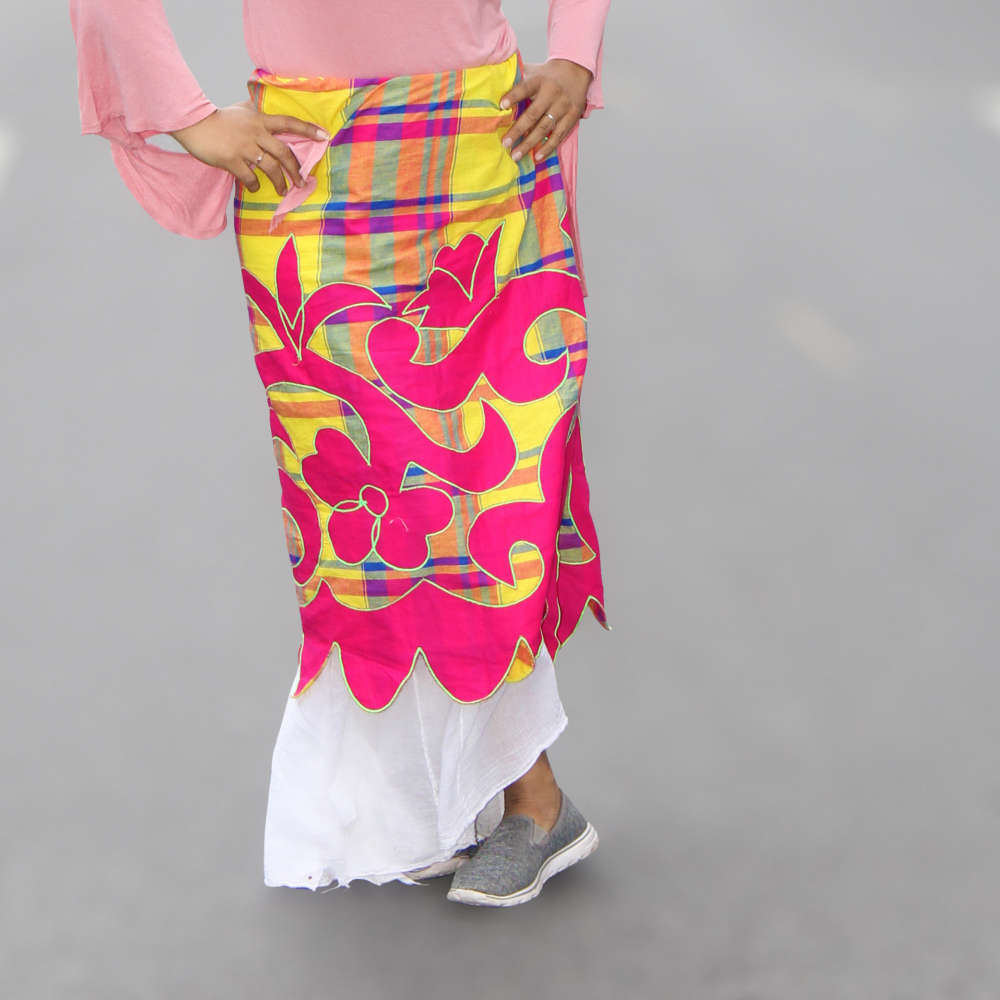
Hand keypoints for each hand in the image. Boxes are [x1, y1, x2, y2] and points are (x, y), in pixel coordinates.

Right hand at [169, 101, 329, 194]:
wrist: (193, 123)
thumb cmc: (218, 119)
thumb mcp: (241, 110)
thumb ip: (256, 112)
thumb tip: (266, 110)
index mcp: (260, 120)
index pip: (289, 123)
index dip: (308, 129)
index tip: (325, 136)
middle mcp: (255, 133)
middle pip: (284, 153)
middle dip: (295, 170)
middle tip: (301, 182)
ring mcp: (244, 148)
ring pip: (271, 168)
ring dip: (280, 182)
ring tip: (282, 190)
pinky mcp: (232, 160)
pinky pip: (250, 178)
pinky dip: (254, 185)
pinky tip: (254, 187)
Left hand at [499, 58, 592, 163]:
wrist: (576, 71)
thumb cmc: (546, 76)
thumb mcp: (534, 71)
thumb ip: (517, 77)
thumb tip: (494, 83)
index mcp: (540, 80)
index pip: (525, 88)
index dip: (513, 96)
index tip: (501, 105)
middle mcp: (552, 93)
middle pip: (533, 114)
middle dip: (518, 130)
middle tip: (505, 143)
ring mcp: (563, 106)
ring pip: (545, 128)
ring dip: (529, 143)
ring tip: (516, 155)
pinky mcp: (572, 117)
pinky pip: (559, 135)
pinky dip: (548, 147)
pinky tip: (537, 157)